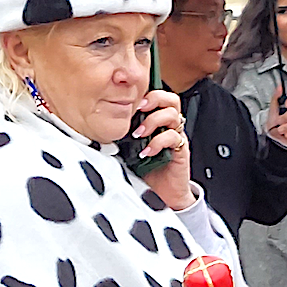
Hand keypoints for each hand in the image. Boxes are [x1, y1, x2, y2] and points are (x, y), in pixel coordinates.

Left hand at [131, 89, 193, 209]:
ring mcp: (176, 137)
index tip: (130, 100)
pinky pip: (173, 137)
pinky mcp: (181, 151)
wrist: (162, 194)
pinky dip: (158, 142)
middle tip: (139, 109)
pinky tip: (147, 151)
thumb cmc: (146, 169)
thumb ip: (124, 130)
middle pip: (171, 99)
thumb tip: (105, 119)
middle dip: (154, 99)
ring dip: (153, 121)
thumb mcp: (130, 145)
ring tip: (140, 134)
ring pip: (173, 115)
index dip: (147, 92)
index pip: (158, 95)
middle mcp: (169, 126)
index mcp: (157, 120)